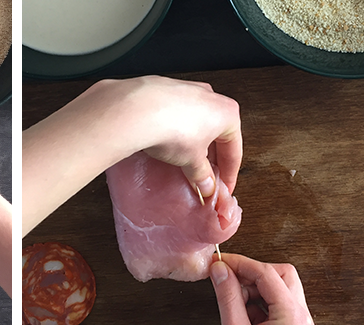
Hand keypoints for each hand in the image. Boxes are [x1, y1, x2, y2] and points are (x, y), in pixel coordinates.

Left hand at [23, 76, 241, 234]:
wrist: (129, 109)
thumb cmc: (167, 131)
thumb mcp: (190, 162)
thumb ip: (201, 179)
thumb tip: (208, 196)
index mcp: (225, 111)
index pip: (234, 148)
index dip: (229, 174)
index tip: (221, 193)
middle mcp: (205, 95)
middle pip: (213, 133)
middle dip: (207, 158)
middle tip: (198, 182)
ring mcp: (179, 88)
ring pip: (189, 122)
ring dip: (186, 145)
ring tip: (173, 167)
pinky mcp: (155, 88)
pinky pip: (167, 114)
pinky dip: (165, 131)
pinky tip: (152, 146)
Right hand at [209, 254, 315, 324]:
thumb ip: (227, 298)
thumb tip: (221, 271)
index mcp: (293, 318)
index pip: (268, 274)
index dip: (241, 263)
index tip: (220, 262)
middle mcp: (302, 320)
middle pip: (282, 276)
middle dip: (253, 273)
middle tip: (227, 277)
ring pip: (280, 291)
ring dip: (255, 289)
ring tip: (232, 301)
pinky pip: (277, 308)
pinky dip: (258, 304)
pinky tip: (240, 315)